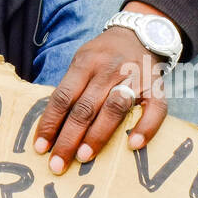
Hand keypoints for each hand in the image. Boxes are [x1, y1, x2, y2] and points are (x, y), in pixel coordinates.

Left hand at [33, 11, 169, 173]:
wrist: (140, 33)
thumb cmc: (104, 54)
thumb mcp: (82, 60)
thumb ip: (71, 87)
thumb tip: (53, 125)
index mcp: (85, 62)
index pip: (63, 96)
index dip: (50, 123)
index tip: (41, 147)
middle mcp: (108, 70)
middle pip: (84, 107)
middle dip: (69, 138)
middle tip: (57, 164)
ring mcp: (134, 78)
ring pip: (113, 109)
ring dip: (97, 135)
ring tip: (83, 158)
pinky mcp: (156, 87)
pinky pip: (155, 109)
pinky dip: (145, 128)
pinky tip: (133, 145)